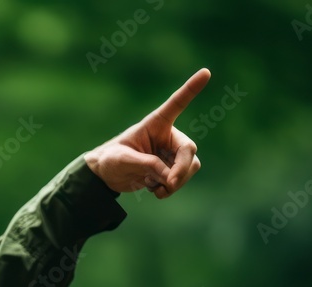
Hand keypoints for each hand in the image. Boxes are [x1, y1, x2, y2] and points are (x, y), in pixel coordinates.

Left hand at [84, 68, 210, 198]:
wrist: (106, 176)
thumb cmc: (110, 160)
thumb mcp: (123, 160)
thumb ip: (146, 165)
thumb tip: (169, 177)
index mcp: (155, 124)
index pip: (176, 104)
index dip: (191, 89)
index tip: (206, 72)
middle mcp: (167, 136)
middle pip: (188, 151)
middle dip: (181, 170)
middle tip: (168, 184)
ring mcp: (170, 153)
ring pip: (189, 167)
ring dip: (175, 182)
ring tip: (154, 189)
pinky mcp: (170, 169)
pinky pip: (181, 179)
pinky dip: (170, 188)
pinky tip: (154, 190)